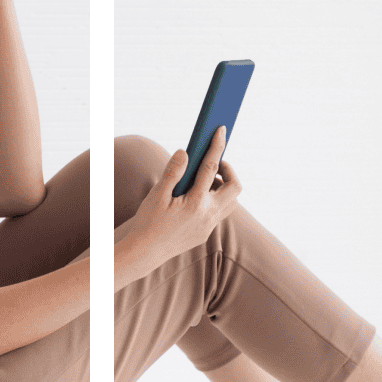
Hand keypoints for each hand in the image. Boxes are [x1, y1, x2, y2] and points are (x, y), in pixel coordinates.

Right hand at [129, 127, 242, 265]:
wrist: (146, 252)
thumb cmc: (149, 222)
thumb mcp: (157, 195)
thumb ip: (173, 172)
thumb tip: (185, 152)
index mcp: (195, 202)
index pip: (211, 168)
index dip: (217, 146)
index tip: (221, 129)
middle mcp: (208, 214)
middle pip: (235, 187)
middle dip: (229, 170)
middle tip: (214, 162)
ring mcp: (209, 225)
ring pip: (232, 201)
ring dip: (224, 186)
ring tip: (205, 180)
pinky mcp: (206, 232)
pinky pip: (220, 212)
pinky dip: (216, 199)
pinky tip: (197, 196)